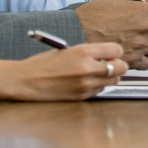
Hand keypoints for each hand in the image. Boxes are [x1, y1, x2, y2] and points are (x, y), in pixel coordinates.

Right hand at [0, 43, 126, 100]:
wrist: (25, 81)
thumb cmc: (43, 63)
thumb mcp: (67, 50)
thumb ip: (89, 53)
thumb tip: (107, 56)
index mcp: (83, 52)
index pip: (116, 50)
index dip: (115, 52)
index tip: (111, 53)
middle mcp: (87, 68)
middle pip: (121, 67)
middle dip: (118, 65)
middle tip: (110, 64)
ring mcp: (85, 84)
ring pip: (113, 81)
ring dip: (109, 77)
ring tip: (96, 74)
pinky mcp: (81, 97)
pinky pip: (100, 90)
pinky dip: (98, 86)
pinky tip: (86, 82)